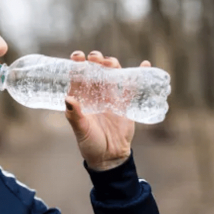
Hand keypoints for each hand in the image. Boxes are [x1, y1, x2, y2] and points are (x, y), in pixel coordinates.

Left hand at [64, 51, 151, 170]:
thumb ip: (75, 116)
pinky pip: (132, 88)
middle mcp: (95, 95)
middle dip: (95, 61)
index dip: (77, 65)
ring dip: (112, 65)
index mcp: (82, 99)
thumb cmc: (90, 144)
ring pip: (112, 75)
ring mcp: (111, 98)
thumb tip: (69, 99)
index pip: (78, 77)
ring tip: (110, 61)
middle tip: (95, 57)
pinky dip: (138, 75)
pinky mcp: (125, 104)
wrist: (109, 157)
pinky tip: (145, 63)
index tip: (78, 56)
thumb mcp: (81, 130)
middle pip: (95, 72)